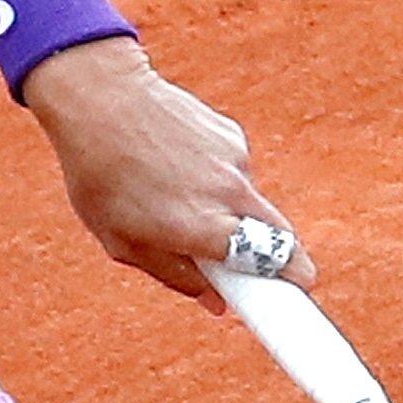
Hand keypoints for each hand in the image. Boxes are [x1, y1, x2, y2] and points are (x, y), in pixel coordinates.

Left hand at [20, 37, 301, 302]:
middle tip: (264, 271)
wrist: (101, 99)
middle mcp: (227, 194)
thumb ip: (175, 276)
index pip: (271, 262)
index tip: (301, 300)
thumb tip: (218, 303)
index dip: (293, 285)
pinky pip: (236, 174)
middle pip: (282, 237)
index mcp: (200, 226)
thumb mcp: (122, 241)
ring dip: (233, 214)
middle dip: (282, 259)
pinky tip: (178, 167)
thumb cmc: (101, 177)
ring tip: (179, 199)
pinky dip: (217, 180)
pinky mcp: (234, 137)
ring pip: (252, 205)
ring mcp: (234, 162)